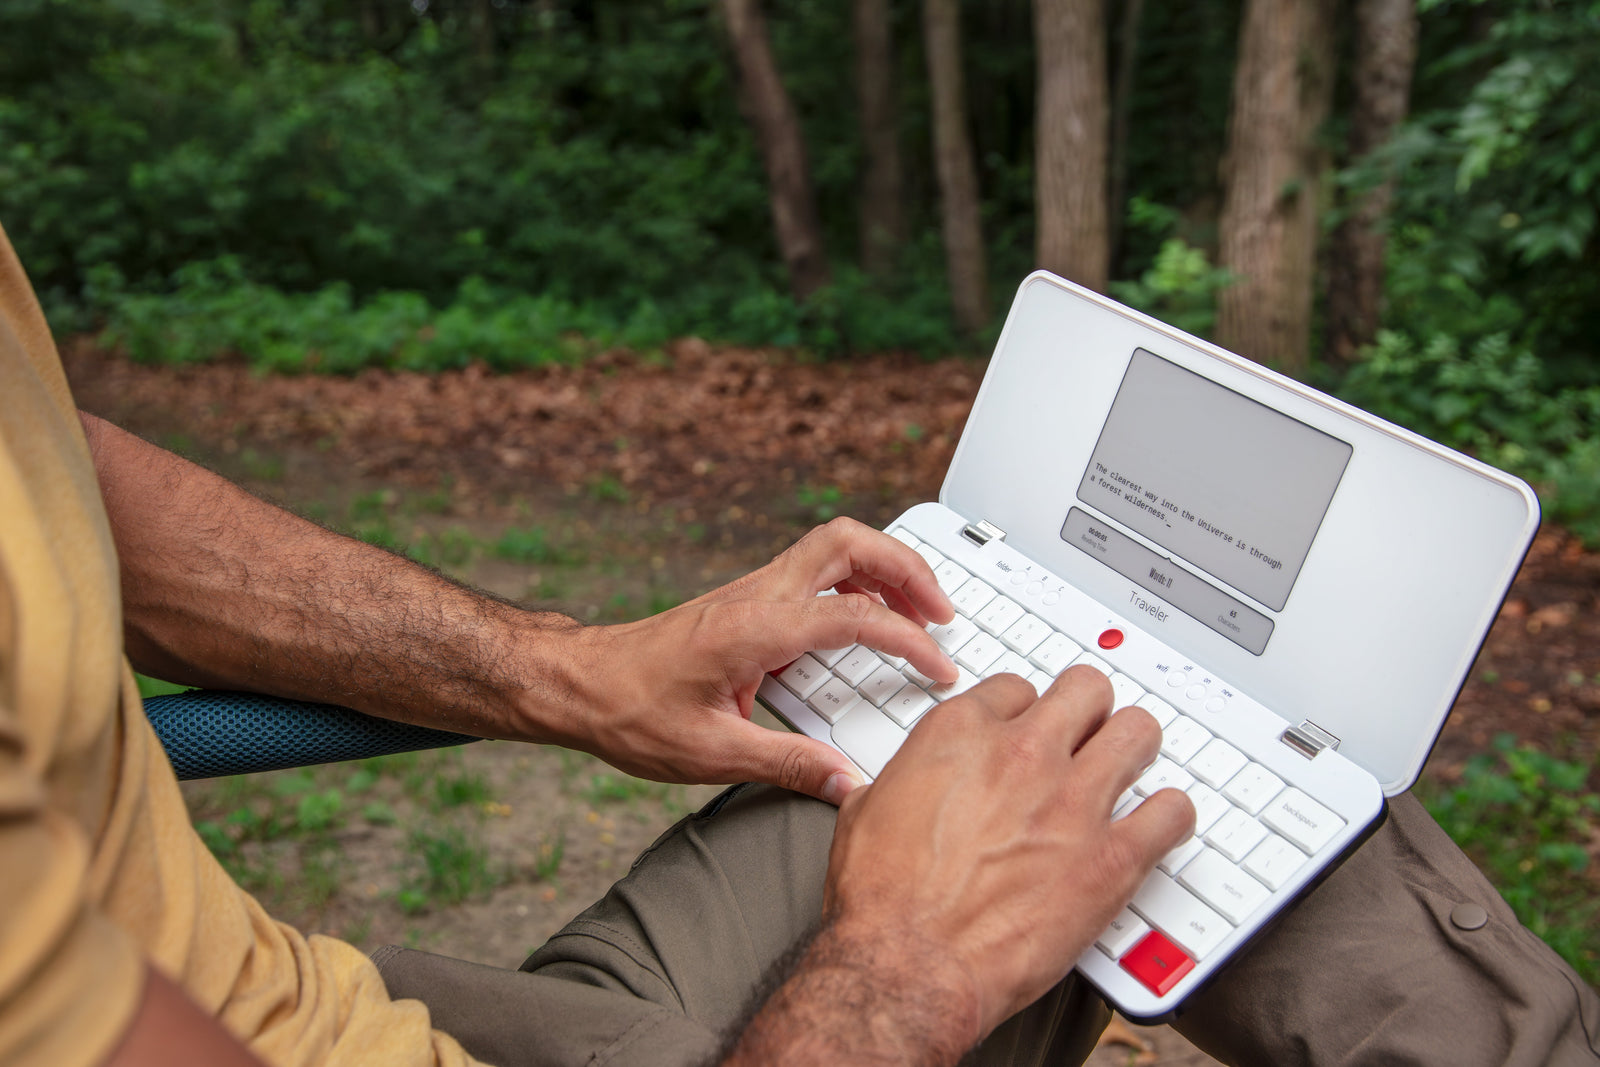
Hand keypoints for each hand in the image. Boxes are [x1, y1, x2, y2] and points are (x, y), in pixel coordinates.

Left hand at [532, 517, 956, 802]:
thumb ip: (787, 766)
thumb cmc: (629, 712)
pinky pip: (814, 569)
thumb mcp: (710, 754)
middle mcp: (757, 597)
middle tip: (943, 612)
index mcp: (755, 629)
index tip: (939, 668)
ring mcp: (751, 592)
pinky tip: (865, 619)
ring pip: (832, 546)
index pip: (855, 616)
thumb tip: (846, 784)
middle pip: (849, 542)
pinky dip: (854, 582)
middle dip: (908, 567)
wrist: (579, 685)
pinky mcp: (746, 602)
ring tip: (918, 611)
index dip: (909, 640)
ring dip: (884, 567)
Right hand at [822, 666, 1195, 1043]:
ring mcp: (1073, 802)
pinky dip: (1170, 816)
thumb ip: (906, 779)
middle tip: (1088, 732)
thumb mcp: (868, 810)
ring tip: (1131, 765)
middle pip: (1086, 690)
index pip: (1018, 688)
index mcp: (961, 734)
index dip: (1026, 710)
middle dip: (1088, 710)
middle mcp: (1023, 754)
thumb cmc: (883, 903)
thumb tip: (912, 780)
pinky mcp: (1113, 857)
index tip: (1030, 729)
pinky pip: (1172, 812)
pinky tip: (1157, 825)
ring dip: (1135, 747)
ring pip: (1139, 732)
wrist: (909, 965)